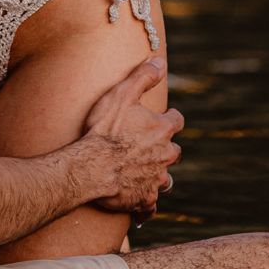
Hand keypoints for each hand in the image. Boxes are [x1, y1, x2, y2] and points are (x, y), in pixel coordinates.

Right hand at [82, 57, 182, 214]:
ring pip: (164, 180)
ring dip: (156, 176)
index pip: (176, 120)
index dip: (169, 119)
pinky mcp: (143, 199)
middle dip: (164, 149)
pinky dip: (146, 206)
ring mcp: (155, 179)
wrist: (91, 167)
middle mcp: (165, 155)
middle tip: (149, 147)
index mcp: (163, 129)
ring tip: (144, 175)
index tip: (161, 119)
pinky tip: (140, 206)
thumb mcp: (122, 94)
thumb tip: (160, 61)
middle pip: (174, 152)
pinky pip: (150, 206)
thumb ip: (143, 76)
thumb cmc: (104, 130)